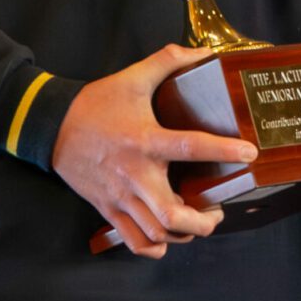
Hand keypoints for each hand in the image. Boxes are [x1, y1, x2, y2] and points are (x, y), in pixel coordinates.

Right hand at [52, 44, 258, 259]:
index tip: (249, 153)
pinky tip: (166, 238)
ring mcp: (120, 197)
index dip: (223, 150)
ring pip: (156, 233)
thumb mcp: (132, 77)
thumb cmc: (94, 103)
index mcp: (145, 140)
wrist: (51, 126)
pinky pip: (134, 241)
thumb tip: (202, 52)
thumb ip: (168, 61)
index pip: (191, 147)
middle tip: (217, 210)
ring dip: (182, 235)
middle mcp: (135, 175)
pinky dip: (154, 247)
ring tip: (196, 222)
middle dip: (203, 222)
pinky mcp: (108, 208)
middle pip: (172, 215)